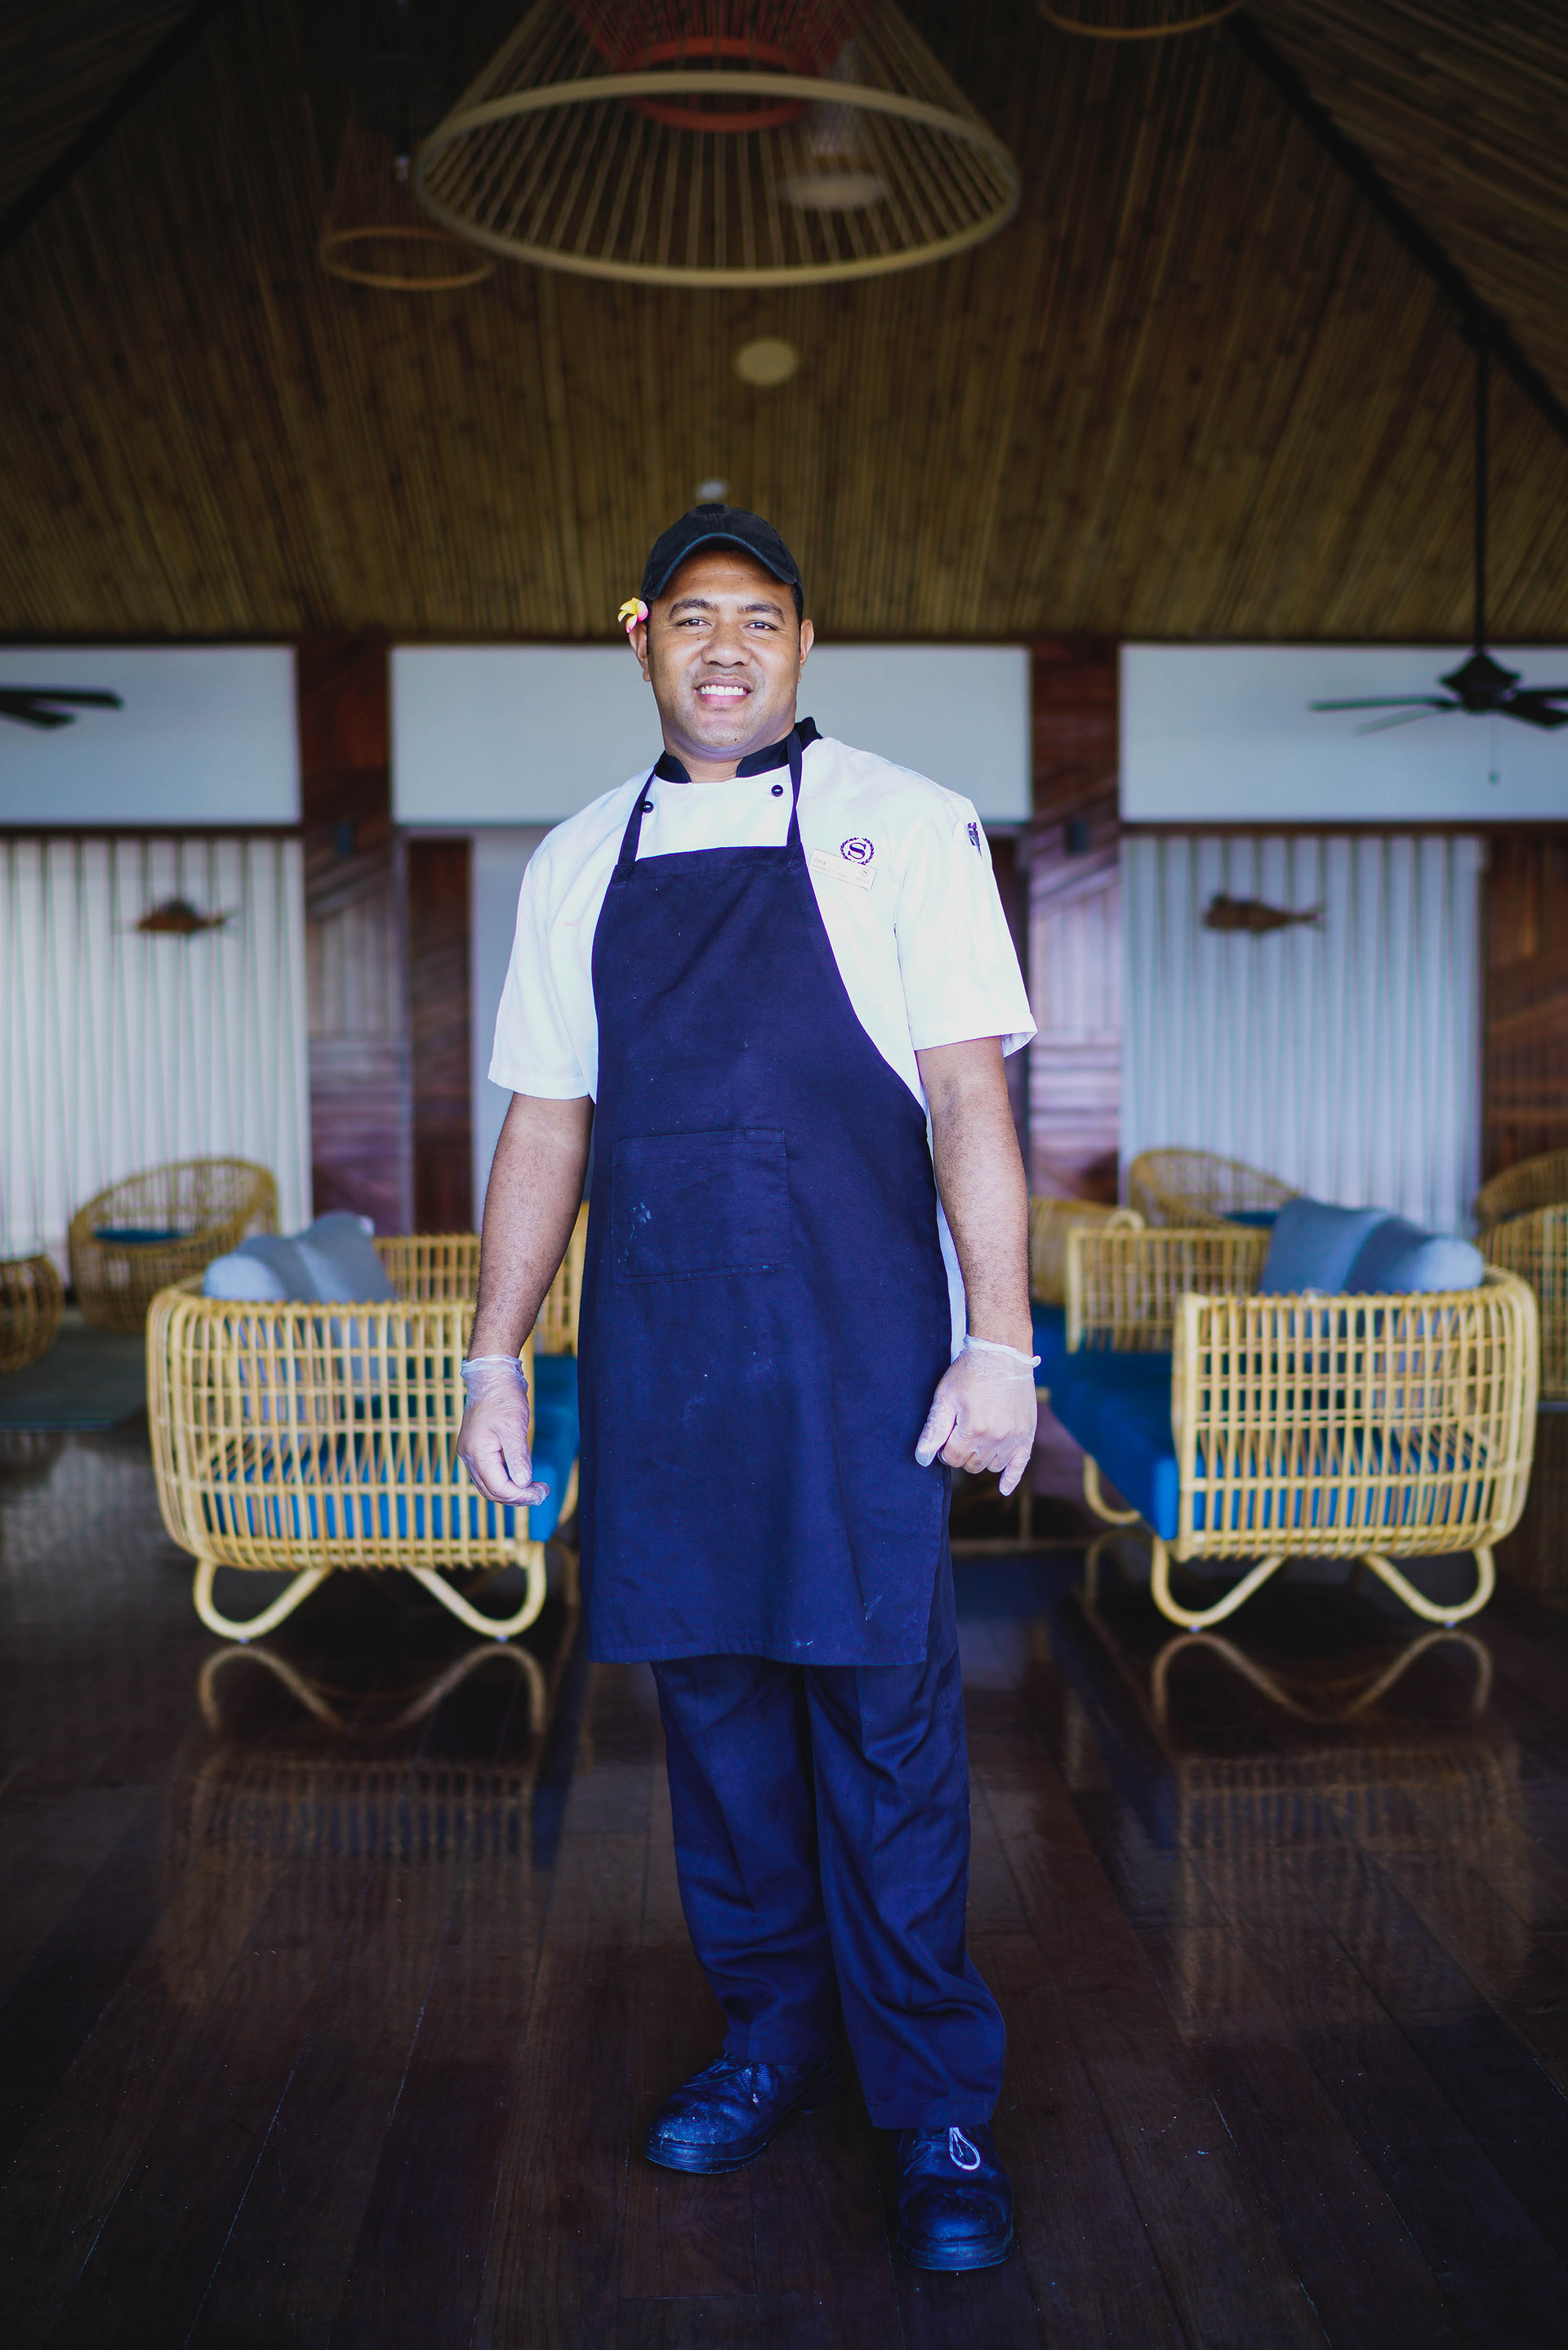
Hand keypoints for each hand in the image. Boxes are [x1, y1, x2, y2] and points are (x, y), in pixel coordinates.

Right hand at [457, 1356, 549, 1507]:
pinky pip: (490, 1473)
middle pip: (492, 1491)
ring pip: (490, 1485)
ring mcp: (471, 1452)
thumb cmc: (503, 1396)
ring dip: (512, 1490)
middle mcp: (469, 1456)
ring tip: (536, 1488)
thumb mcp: (514, 1426)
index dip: (521, 1495)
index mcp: (476, 1452)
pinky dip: (507, 1480)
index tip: (542, 1493)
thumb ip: (518, 1456)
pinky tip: (523, 1476)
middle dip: (517, 1497)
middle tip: (543, 1493)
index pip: (498, 1487)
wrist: (492, 1375)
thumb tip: (524, 1483)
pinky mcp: (478, 1448)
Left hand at [916, 1336, 1038, 1498]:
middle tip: (959, 1433)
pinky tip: (1004, 1488)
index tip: (946, 1435)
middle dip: (961, 1453)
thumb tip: (922, 1459)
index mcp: (973, 1430)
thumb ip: (934, 1430)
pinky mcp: (1027, 1434)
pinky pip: (1020, 1465)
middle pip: (971, 1464)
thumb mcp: (945, 1398)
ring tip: (977, 1438)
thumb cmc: (969, 1373)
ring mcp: (1014, 1437)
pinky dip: (1011, 1478)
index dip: (944, 1450)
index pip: (952, 1459)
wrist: (1002, 1353)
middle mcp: (996, 1438)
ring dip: (980, 1458)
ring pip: (991, 1465)